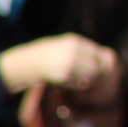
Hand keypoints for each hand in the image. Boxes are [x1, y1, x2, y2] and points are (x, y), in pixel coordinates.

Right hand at [0, 33, 119, 95]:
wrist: (24, 63)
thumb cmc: (44, 53)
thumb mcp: (62, 45)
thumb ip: (80, 50)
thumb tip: (103, 59)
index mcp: (73, 42)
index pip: (96, 53)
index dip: (99, 62)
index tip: (97, 67)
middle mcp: (73, 52)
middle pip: (95, 67)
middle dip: (93, 73)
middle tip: (87, 76)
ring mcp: (68, 64)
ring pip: (87, 76)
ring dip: (83, 79)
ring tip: (71, 76)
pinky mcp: (62, 76)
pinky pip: (76, 83)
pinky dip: (73, 85)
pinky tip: (62, 80)